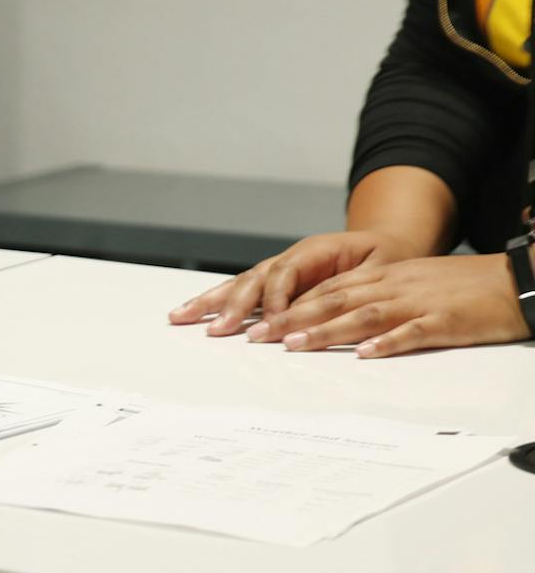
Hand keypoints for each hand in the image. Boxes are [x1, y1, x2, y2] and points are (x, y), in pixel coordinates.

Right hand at [168, 231, 425, 335]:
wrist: (391, 242)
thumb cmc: (390, 256)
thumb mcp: (383, 267)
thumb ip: (348, 287)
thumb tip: (317, 310)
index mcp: (317, 249)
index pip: (286, 273)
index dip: (276, 299)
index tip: (271, 326)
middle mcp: (292, 256)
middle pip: (253, 278)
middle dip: (232, 304)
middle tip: (217, 329)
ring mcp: (281, 267)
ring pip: (240, 282)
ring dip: (211, 301)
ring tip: (181, 315)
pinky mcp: (276, 282)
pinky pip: (244, 290)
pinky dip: (219, 301)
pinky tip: (195, 311)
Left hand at [247, 253, 528, 357]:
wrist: (515, 279)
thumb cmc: (461, 286)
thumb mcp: (410, 283)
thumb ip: (373, 296)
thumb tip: (332, 317)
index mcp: (384, 277)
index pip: (326, 289)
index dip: (288, 304)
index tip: (256, 321)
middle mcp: (393, 285)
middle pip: (333, 299)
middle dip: (291, 318)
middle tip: (255, 335)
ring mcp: (418, 302)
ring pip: (364, 313)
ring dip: (326, 329)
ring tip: (294, 344)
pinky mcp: (444, 321)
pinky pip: (412, 332)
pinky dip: (387, 342)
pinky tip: (365, 354)